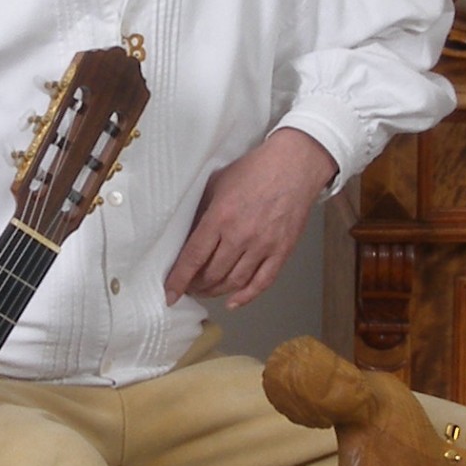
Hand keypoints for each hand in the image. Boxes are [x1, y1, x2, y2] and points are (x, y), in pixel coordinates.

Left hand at [163, 127, 337, 310]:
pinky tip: (233, 301)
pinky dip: (246, 296)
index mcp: (220, 217)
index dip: (179, 279)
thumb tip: (187, 235)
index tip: (170, 294)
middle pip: (212, 274)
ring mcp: (263, 245)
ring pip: (234, 282)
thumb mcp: (217, 183)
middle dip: (196, 286)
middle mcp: (241, 235)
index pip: (193, 257)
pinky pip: (263, 281)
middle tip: (189, 287)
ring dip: (216, 291)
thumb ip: (202, 211)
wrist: (294, 165)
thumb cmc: (255, 170)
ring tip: (206, 291)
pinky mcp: (282, 250)